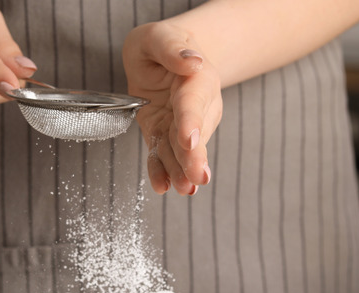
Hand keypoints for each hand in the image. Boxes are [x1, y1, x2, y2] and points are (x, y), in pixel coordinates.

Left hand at [123, 21, 221, 194]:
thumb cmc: (163, 44)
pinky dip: (163, 172)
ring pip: (181, 151)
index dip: (191, 121)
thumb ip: (172, 48)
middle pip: (194, 134)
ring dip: (181, 171)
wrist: (166, 56)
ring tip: (183, 189)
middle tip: (197, 177)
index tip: (190, 139)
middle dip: (194, 156)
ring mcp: (181, 125)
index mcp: (198, 79)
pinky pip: (163, 156)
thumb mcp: (160, 36)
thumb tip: (192, 62)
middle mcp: (197, 107)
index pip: (193, 102)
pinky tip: (162, 187)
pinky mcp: (164, 135)